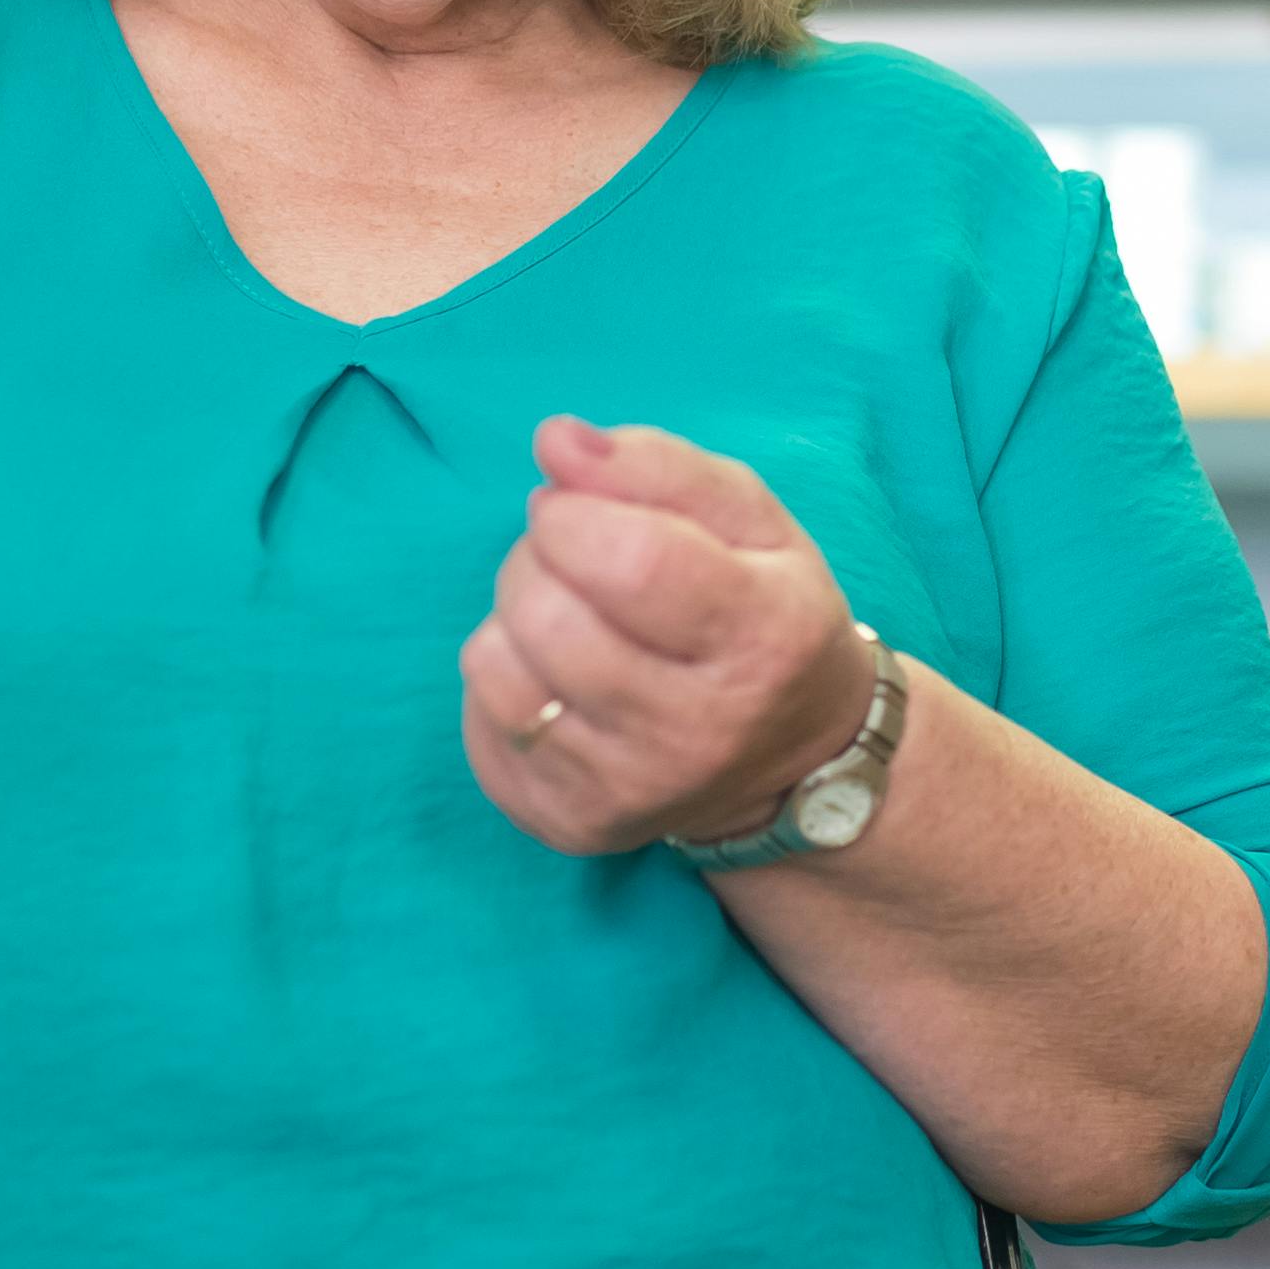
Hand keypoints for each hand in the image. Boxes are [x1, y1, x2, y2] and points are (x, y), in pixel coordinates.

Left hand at [460, 415, 874, 855]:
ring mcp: (626, 792)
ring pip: (497, 664)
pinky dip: (504, 677)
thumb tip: (555, 443)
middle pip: (548, 614)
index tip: (576, 505)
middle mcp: (696, 733)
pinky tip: (558, 679)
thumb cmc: (764, 613)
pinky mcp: (567, 825)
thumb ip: (658, 466)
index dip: (575, 513)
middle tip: (575, 559)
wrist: (789, 763)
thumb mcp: (753, 520)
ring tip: (566, 615)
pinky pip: (480, 719)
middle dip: (540, 556)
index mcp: (762, 640)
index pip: (631, 562)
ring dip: (514, 616)